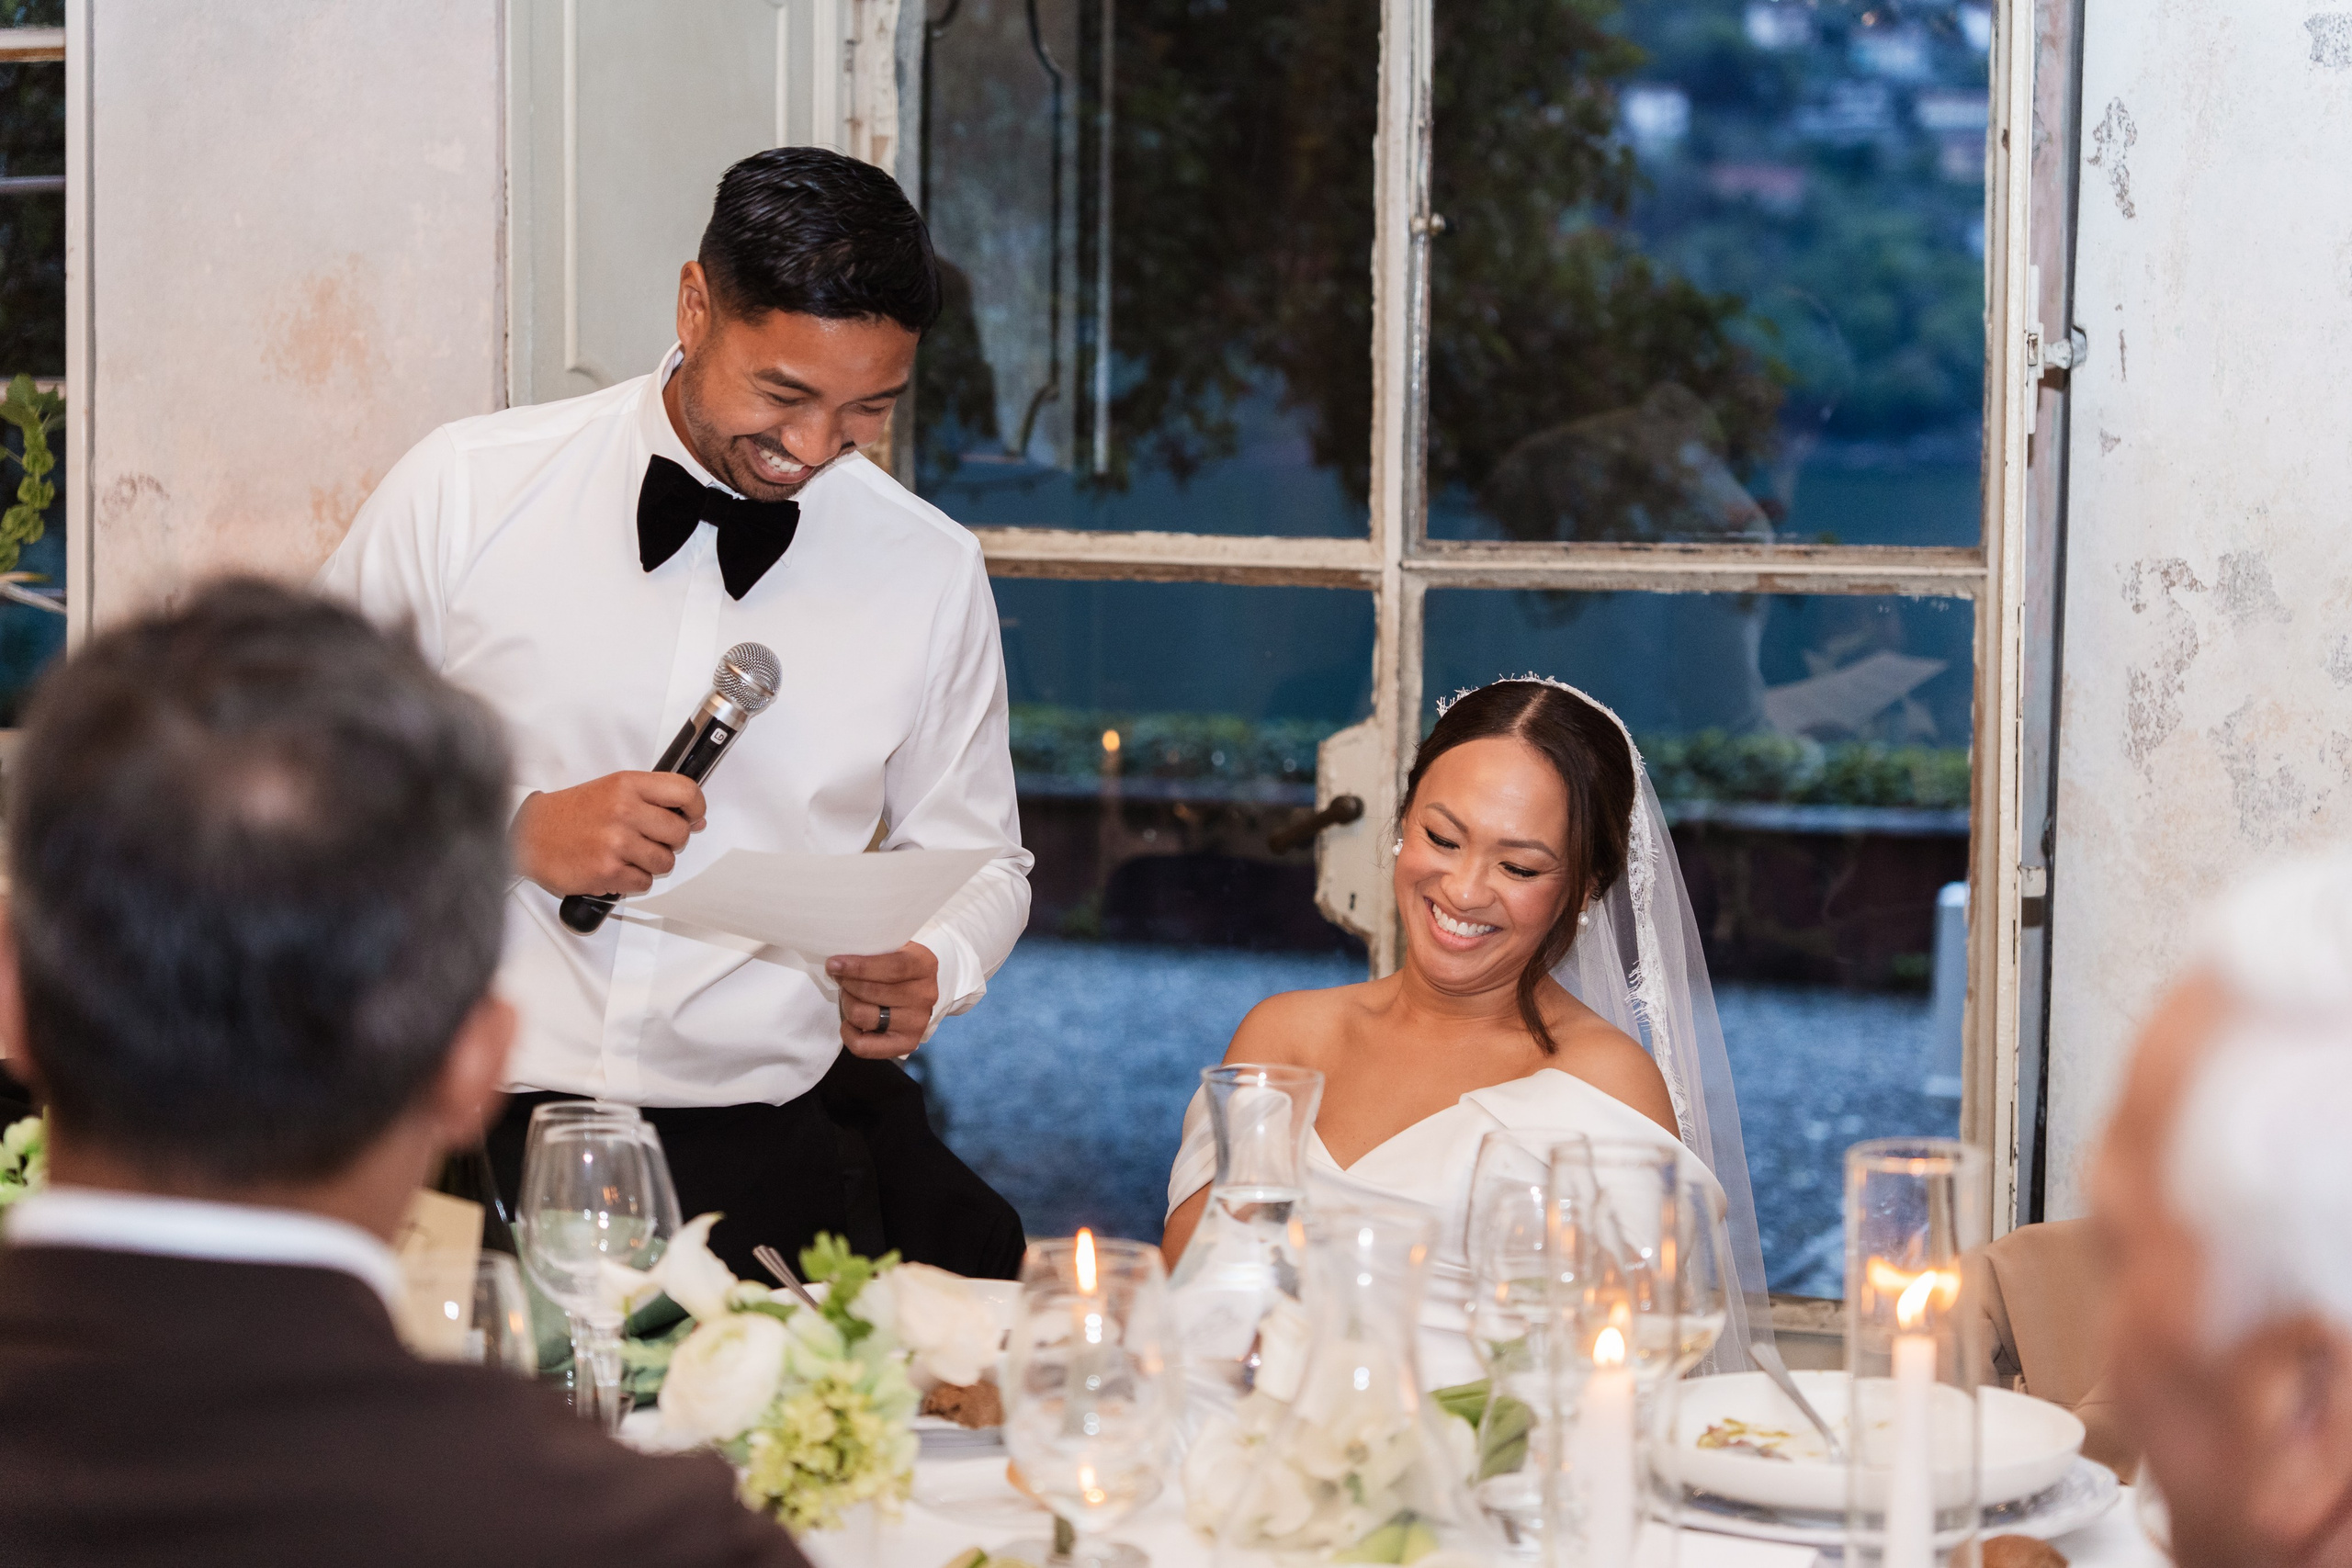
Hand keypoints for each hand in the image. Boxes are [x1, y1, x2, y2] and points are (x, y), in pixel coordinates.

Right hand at [512, 773, 707, 896]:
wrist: (530, 835)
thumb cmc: (573, 813)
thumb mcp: (613, 790)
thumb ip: (654, 801)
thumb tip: (696, 819)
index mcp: (628, 784)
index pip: (685, 791)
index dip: (696, 807)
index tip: (693, 816)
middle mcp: (624, 810)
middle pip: (680, 833)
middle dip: (671, 841)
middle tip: (650, 840)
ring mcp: (616, 842)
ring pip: (666, 862)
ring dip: (651, 864)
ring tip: (628, 855)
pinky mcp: (607, 871)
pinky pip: (644, 883)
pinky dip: (633, 880)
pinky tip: (615, 868)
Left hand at [831, 942, 938, 1058]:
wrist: (919, 991)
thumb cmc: (897, 965)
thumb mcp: (894, 948)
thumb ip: (873, 949)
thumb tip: (838, 959)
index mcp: (924, 965)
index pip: (893, 967)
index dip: (860, 967)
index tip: (833, 964)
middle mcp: (925, 995)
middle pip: (873, 992)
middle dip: (847, 984)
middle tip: (840, 977)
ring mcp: (917, 1022)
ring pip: (865, 1016)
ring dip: (848, 1004)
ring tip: (848, 996)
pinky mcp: (906, 1044)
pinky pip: (864, 1046)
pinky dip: (848, 1033)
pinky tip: (850, 1022)